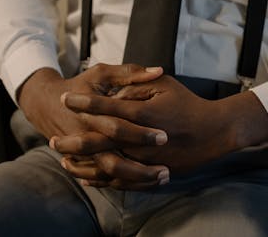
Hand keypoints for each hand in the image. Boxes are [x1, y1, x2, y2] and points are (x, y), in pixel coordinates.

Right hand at [18, 63, 170, 189]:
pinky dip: (124, 183)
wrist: (47, 104)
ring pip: (110, 175)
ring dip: (136, 180)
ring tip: (162, 178)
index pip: (118, 127)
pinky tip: (147, 183)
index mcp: (91, 115)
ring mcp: (83, 154)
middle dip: (140, 168)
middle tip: (166, 170)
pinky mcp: (84, 162)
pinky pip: (104, 179)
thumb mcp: (102, 74)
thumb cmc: (81, 85)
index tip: (165, 136)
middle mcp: (86, 138)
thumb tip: (159, 70)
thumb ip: (130, 73)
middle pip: (113, 161)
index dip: (141, 133)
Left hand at [51, 75, 267, 178]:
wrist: (214, 130)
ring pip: (106, 164)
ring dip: (82, 163)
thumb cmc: (188, 104)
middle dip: (73, 139)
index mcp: (143, 113)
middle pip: (99, 140)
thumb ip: (137, 85)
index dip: (84, 102)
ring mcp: (145, 158)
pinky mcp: (150, 172)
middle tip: (53, 137)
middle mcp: (141, 138)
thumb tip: (114, 92)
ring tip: (63, 157)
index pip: (106, 107)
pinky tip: (85, 176)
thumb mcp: (164, 86)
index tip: (66, 97)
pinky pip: (121, 181)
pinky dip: (100, 180)